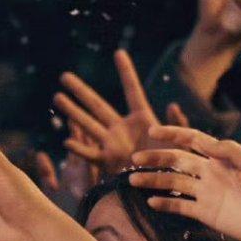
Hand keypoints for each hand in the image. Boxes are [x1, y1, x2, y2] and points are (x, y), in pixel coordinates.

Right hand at [54, 50, 180, 178]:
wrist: (166, 187)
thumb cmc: (177, 166)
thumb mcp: (183, 142)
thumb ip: (179, 124)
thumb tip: (172, 105)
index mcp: (143, 118)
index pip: (133, 91)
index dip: (126, 72)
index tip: (119, 52)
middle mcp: (123, 128)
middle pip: (98, 105)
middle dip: (81, 91)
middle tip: (64, 76)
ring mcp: (112, 143)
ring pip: (88, 124)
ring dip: (73, 112)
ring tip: (57, 97)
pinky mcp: (108, 161)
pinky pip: (91, 154)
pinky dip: (80, 150)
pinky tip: (67, 141)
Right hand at [130, 125, 240, 240]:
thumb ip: (231, 151)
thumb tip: (205, 141)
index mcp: (221, 158)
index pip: (192, 141)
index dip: (173, 134)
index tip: (153, 131)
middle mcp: (210, 173)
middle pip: (177, 161)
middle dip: (156, 158)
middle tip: (135, 159)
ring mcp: (206, 193)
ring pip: (174, 183)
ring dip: (154, 180)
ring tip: (133, 180)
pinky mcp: (205, 213)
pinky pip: (180, 206)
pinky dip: (166, 204)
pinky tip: (151, 201)